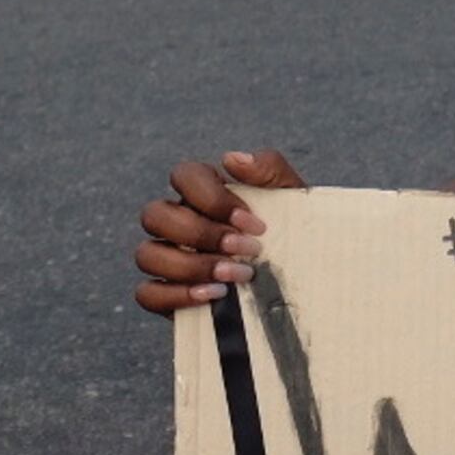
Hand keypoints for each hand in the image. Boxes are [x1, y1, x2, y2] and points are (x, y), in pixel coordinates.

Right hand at [138, 150, 308, 311]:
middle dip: (201, 235)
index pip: (183, 176)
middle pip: (155, 215)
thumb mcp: (291, 196)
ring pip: (147, 254)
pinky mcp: (168, 295)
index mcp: (203, 192)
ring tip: (234, 277)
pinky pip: (148, 293)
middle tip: (246, 250)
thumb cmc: (292, 232)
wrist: (307, 280)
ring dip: (190, 266)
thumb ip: (268, 168)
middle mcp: (178, 222)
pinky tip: (214, 295)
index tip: (254, 224)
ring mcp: (168, 259)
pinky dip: (177, 295)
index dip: (213, 198)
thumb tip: (232, 159)